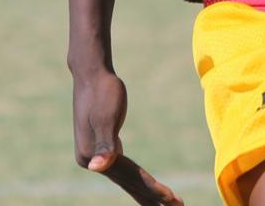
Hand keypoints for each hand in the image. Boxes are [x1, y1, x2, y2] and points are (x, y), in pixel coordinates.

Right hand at [73, 68, 182, 205]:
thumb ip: (104, 144)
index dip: (153, 189)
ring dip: (146, 192)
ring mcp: (96, 153)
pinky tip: (144, 184)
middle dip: (153, 198)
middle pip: (129, 182)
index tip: (173, 200)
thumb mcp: (105, 116)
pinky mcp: (103, 144)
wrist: (91, 71)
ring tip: (167, 203)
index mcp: (93, 156)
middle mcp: (92, 159)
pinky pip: (124, 167)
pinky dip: (136, 177)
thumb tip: (94, 167)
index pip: (130, 177)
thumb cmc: (102, 90)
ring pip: (127, 178)